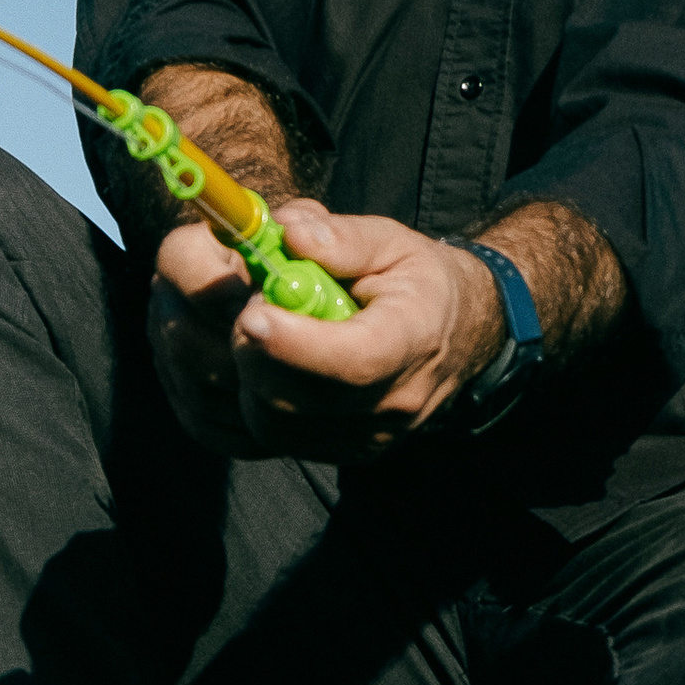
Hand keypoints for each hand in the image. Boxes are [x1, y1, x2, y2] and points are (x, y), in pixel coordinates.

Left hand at [147, 206, 502, 461]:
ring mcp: (360, 440)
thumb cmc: (415, 282)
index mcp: (416, 340)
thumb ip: (342, 237)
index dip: (295, 344)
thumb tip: (287, 231)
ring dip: (233, 374)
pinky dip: (234, 398)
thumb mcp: (393, 242)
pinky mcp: (332, 454)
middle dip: (245, 353)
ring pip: (267, 427)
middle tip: (231, 301)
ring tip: (235, 322)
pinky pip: (262, 440)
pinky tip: (236, 355)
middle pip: (294, 404)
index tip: (250, 311)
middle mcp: (391, 405)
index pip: (354, 363)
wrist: (453, 337)